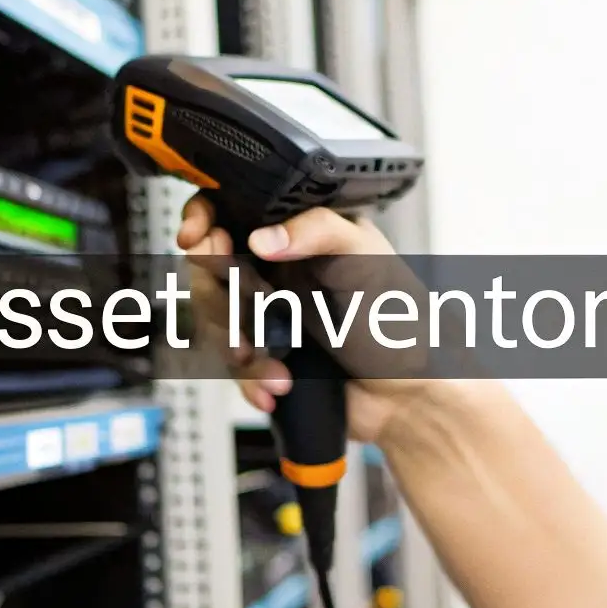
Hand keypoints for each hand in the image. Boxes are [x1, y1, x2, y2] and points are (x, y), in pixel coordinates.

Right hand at [175, 195, 434, 444]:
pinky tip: (278, 385)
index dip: (205, 219)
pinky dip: (249, 380)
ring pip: (216, 320)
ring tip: (273, 362)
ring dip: (239, 345)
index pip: (233, 209)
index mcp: (300, 233)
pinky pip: (231, 366)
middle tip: (247, 310)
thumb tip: (263, 236)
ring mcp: (268, 313)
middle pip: (211, 267)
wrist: (409, 398)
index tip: (198, 238)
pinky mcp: (265, 354)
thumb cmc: (403, 324)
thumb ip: (318, 231)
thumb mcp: (366, 260)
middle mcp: (278, 269)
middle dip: (221, 295)